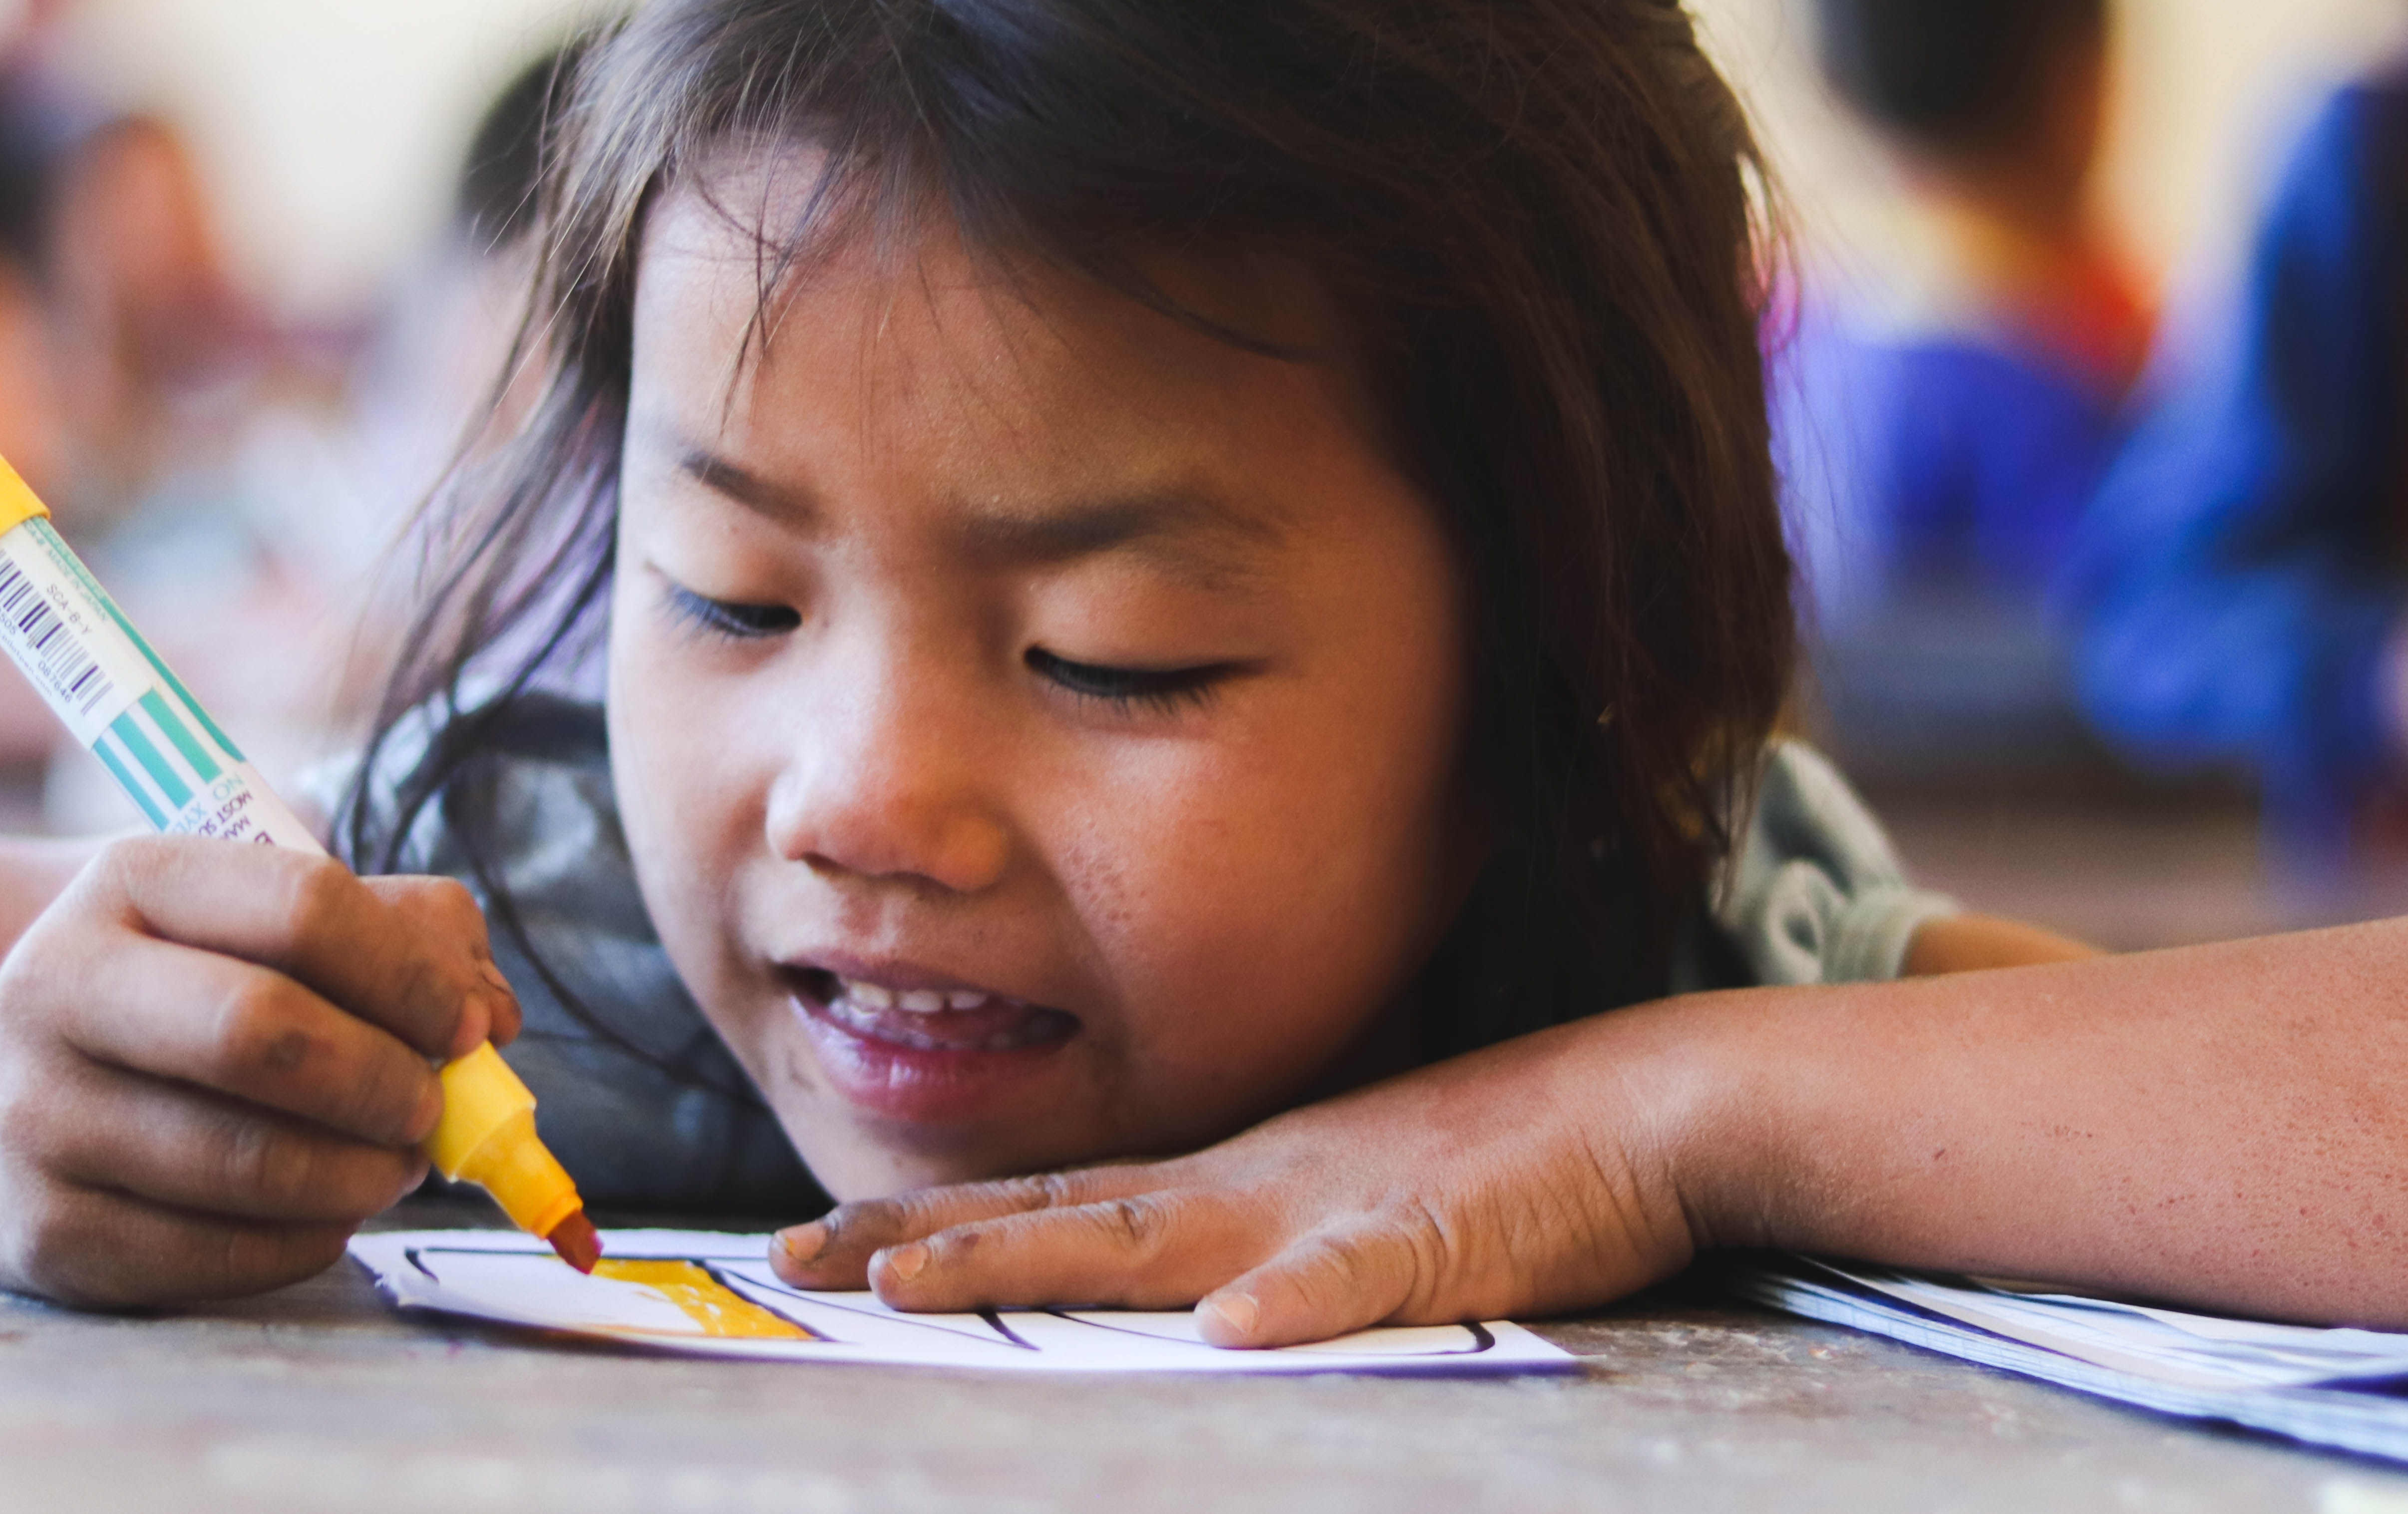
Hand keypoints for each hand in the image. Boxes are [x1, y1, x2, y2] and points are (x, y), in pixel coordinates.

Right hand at [0, 837, 519, 1306]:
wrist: (2, 1097)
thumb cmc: (187, 996)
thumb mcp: (274, 925)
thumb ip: (409, 937)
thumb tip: (491, 1016)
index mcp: (132, 880)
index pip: (304, 906)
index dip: (413, 975)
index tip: (468, 1026)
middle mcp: (58, 985)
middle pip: (262, 1034)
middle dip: (383, 1080)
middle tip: (431, 1108)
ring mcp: (37, 1116)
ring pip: (245, 1162)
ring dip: (361, 1174)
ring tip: (396, 1163)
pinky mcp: (45, 1233)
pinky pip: (217, 1255)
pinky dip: (306, 1240)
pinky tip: (327, 1211)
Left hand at [768, 1003, 1714, 1346]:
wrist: (1638, 1104)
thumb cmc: (1493, 1166)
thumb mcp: (1341, 1210)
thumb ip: (1247, 1247)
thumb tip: (1173, 1299)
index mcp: (1228, 1188)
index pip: (1051, 1205)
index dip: (932, 1226)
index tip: (819, 1245)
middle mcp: (1250, 1191)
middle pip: (1061, 1219)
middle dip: (924, 1242)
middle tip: (795, 1260)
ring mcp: (1334, 1212)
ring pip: (1161, 1242)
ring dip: (1037, 1260)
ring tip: (923, 1285)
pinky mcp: (1440, 1242)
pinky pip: (1359, 1279)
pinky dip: (1293, 1302)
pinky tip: (1237, 1329)